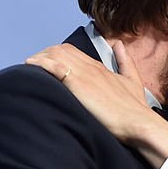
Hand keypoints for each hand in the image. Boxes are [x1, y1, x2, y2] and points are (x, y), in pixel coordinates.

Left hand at [25, 41, 167, 168]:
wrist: (138, 123)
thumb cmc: (135, 108)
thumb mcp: (133, 81)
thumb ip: (125, 62)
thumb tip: (120, 45)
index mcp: (100, 67)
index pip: (72, 52)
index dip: (57, 56)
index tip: (47, 64)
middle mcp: (90, 67)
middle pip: (61, 50)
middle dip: (44, 55)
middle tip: (34, 66)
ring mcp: (84, 74)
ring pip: (55, 55)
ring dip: (40, 58)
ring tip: (29, 67)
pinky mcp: (78, 84)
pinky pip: (55, 66)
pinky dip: (41, 64)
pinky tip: (31, 65)